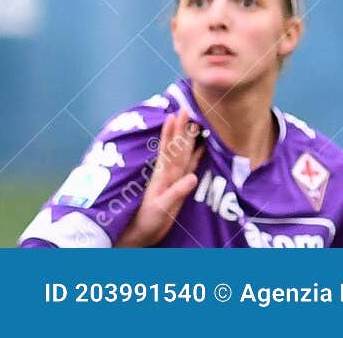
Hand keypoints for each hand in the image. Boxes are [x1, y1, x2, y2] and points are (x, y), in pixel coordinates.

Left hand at [116, 110, 203, 247]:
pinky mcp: (176, 186)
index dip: (173, 132)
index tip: (176, 115)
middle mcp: (168, 174)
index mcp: (165, 176)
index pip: (171, 149)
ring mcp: (171, 179)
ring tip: (193, 123)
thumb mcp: (163, 208)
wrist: (142, 232)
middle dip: (181, 129)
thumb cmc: (150, 220)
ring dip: (186, 138)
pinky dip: (194, 157)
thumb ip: (176, 192)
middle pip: (176, 147)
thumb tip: (193, 176)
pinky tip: (200, 149)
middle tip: (185, 109)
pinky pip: (187, 167)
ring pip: (181, 154)